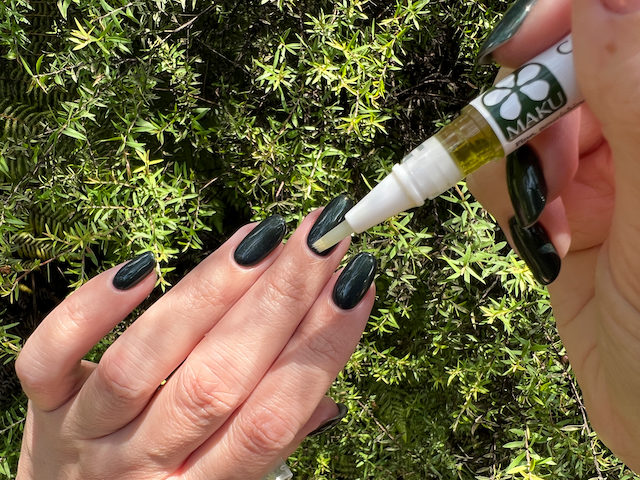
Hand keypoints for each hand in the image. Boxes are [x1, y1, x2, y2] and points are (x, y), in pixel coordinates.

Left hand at [15, 195, 376, 479]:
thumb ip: (268, 443)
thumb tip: (328, 398)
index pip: (275, 418)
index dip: (322, 347)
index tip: (356, 284)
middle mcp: (146, 466)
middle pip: (218, 381)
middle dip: (280, 300)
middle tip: (321, 237)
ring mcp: (86, 434)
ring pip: (146, 360)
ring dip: (210, 293)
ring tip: (262, 237)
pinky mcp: (41, 404)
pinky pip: (49, 357)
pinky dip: (90, 309)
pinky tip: (144, 266)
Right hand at [468, 0, 639, 469]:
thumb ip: (637, 104)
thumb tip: (599, 4)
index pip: (626, 28)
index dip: (574, 20)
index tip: (523, 46)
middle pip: (571, 71)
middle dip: (532, 103)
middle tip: (519, 145)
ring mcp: (607, 175)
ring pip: (531, 125)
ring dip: (515, 165)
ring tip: (541, 219)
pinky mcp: (566, 211)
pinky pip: (513, 176)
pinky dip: (506, 199)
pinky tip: (539, 238)